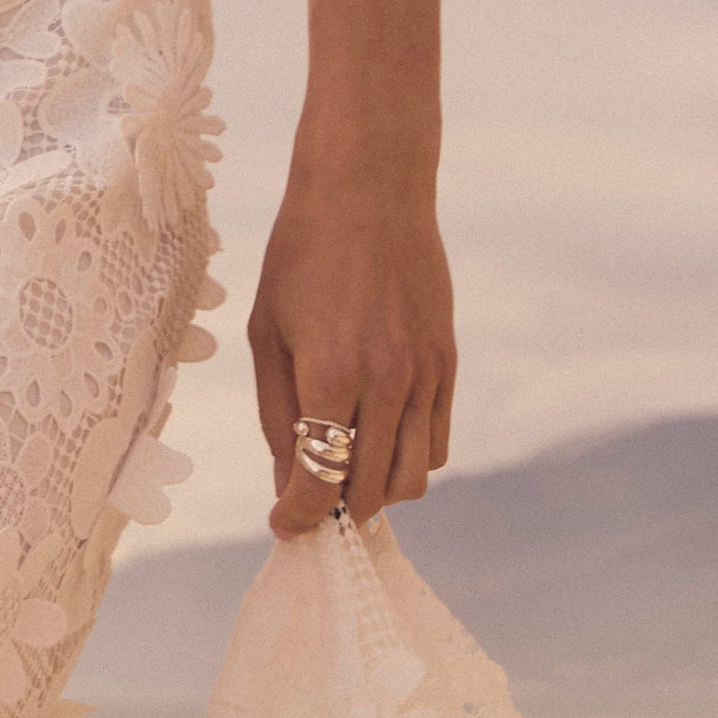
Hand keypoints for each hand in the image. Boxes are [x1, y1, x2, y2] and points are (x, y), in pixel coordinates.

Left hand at [247, 170, 455, 539]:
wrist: (368, 189)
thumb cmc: (302, 254)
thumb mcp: (268, 332)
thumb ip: (277, 415)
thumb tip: (286, 484)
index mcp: (331, 373)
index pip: (320, 482)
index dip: (297, 518)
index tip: (283, 528)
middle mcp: (387, 382)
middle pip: (370, 492)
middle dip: (335, 510)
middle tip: (309, 500)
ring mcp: (425, 375)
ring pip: (413, 479)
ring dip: (376, 491)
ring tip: (344, 472)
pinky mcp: (449, 364)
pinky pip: (437, 444)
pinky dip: (408, 460)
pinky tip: (376, 440)